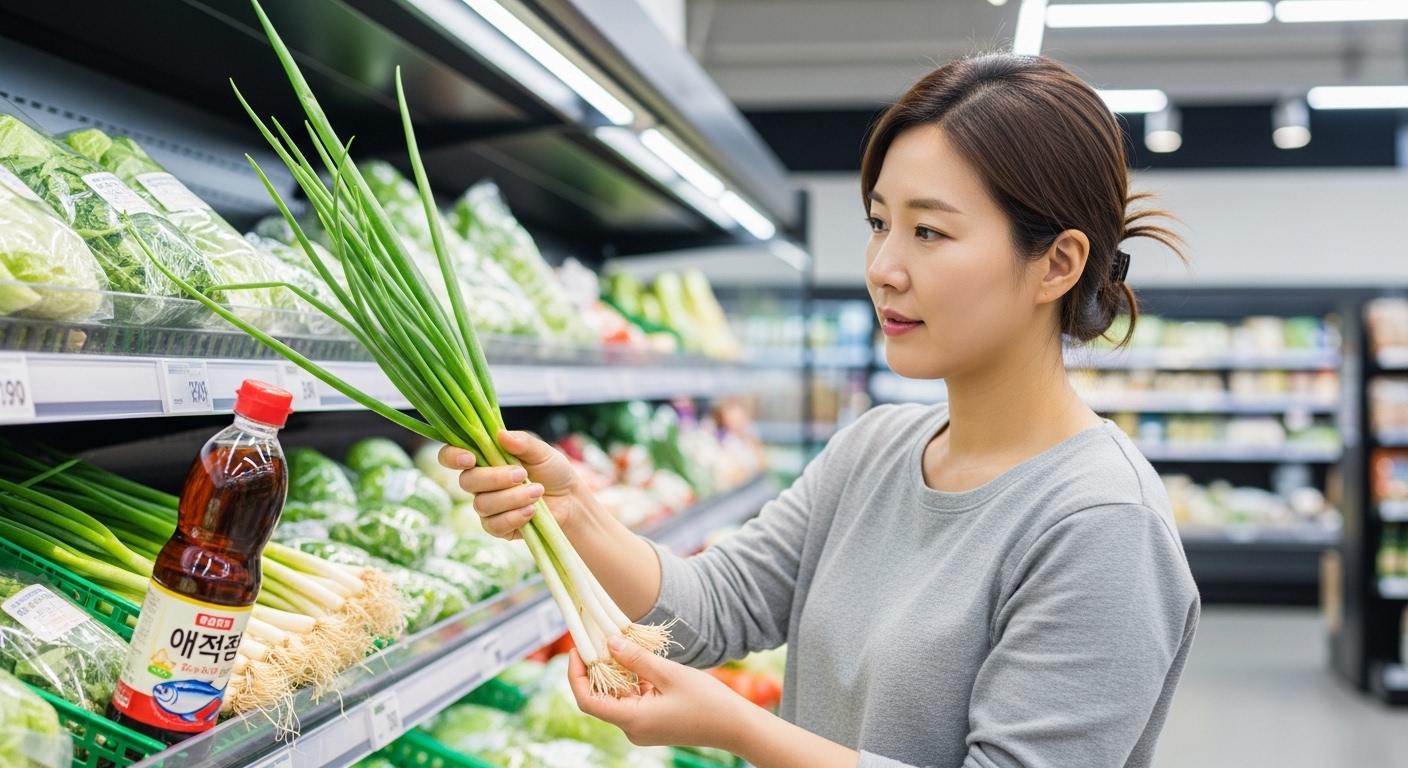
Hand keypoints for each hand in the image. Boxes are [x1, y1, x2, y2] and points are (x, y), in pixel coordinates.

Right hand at [438, 430, 583, 539]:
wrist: (570, 500)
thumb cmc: (553, 471)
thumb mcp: (542, 452)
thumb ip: (523, 442)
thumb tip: (501, 435)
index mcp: (484, 458)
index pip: (452, 456)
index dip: (452, 456)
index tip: (469, 458)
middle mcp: (480, 483)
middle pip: (467, 481)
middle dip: (495, 478)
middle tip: (522, 474)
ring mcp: (487, 506)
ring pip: (482, 504)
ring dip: (512, 498)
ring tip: (537, 492)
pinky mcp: (497, 527)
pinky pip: (494, 525)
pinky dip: (515, 517)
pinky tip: (532, 510)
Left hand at [568, 637, 755, 752]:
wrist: (736, 727)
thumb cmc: (708, 702)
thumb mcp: (670, 674)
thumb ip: (636, 659)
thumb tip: (609, 642)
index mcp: (633, 720)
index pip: (587, 701)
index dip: (576, 675)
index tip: (578, 649)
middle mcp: (632, 728)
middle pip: (600, 698)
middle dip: (596, 668)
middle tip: (598, 638)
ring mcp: (642, 727)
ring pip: (616, 697)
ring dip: (615, 672)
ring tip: (619, 643)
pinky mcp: (652, 722)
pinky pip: (632, 700)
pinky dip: (631, 680)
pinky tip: (638, 660)